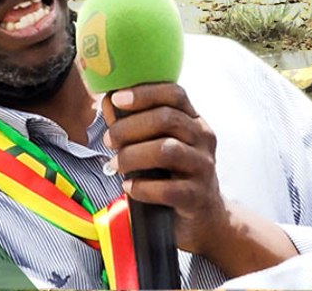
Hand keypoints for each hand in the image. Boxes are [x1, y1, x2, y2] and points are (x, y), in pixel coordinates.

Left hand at [101, 85, 296, 275]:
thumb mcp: (159, 145)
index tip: (117, 99)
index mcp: (194, 121)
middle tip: (109, 140)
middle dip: (130, 127)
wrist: (204, 218)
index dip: (145, 92)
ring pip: (167, 150)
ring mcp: (203, 167)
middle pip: (167, 119)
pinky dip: (142, 188)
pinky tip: (129, 188)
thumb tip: (107, 102)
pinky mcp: (197, 196)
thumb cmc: (175, 177)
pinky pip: (167, 189)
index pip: (175, 94)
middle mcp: (203, 139)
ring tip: (115, 166)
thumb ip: (135, 125)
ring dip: (132, 156)